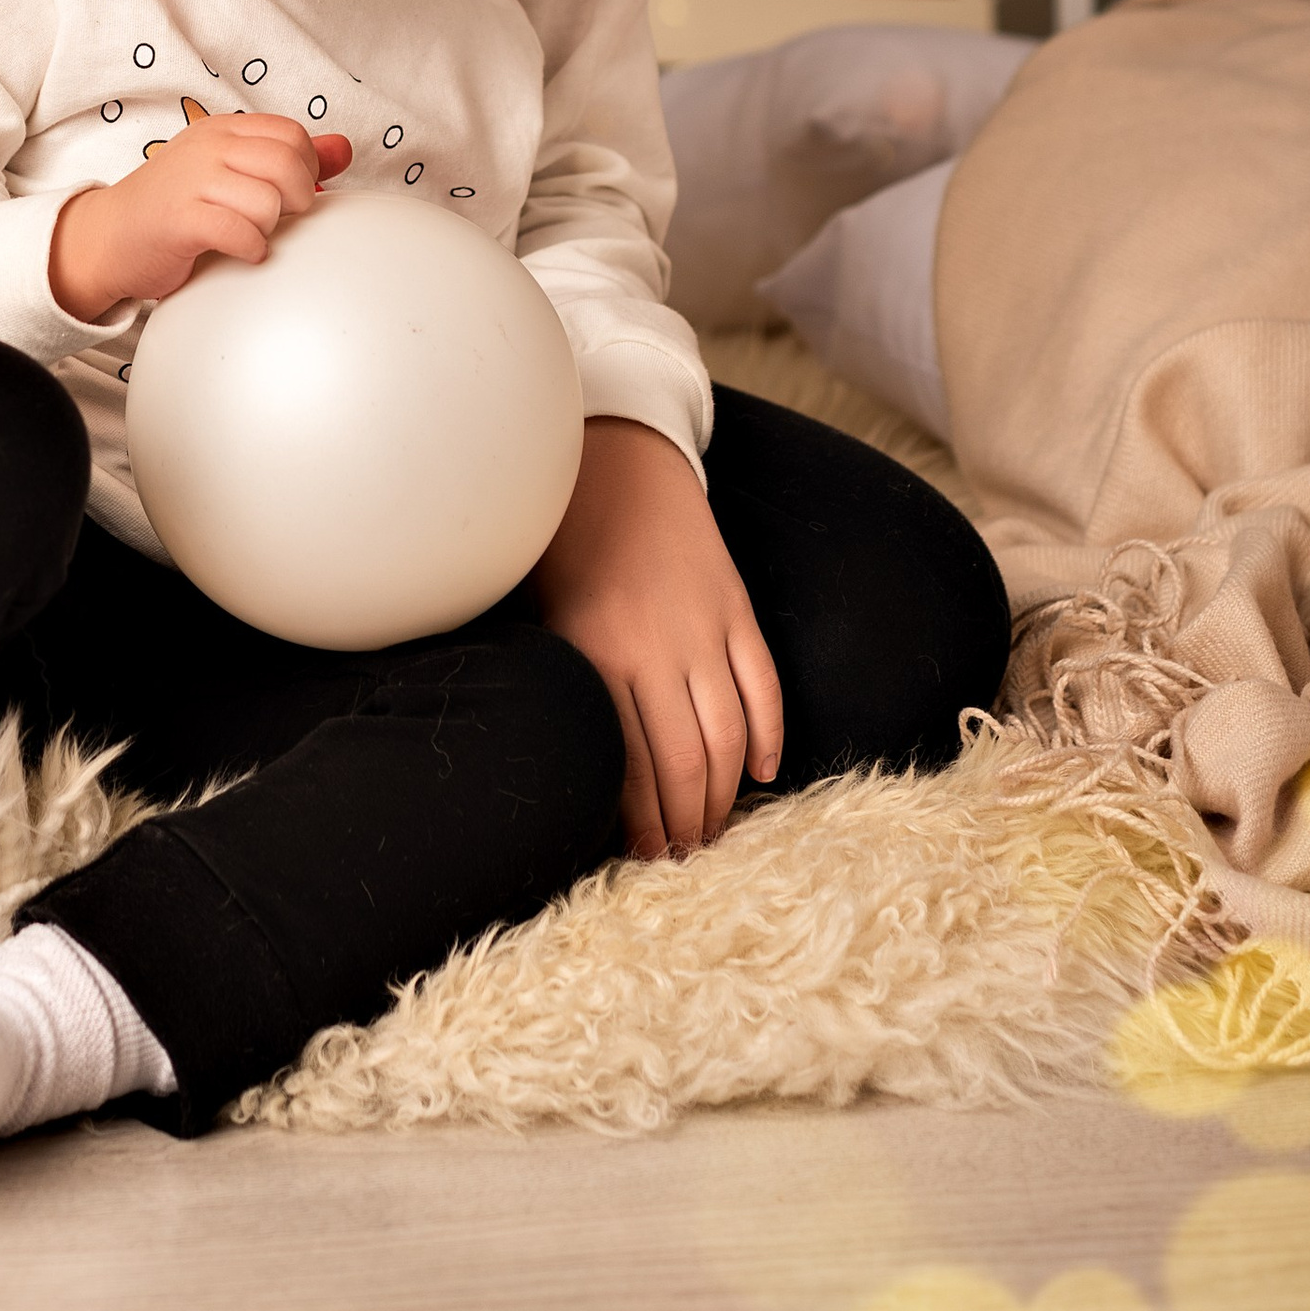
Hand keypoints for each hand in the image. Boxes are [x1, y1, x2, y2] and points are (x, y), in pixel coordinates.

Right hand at [49, 114, 351, 322]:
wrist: (108, 238)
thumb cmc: (175, 208)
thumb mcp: (230, 172)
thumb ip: (288, 160)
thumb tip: (344, 149)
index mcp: (222, 130)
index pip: (292, 135)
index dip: (306, 170)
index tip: (290, 195)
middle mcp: (207, 146)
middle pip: (288, 164)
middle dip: (296, 200)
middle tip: (276, 219)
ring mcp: (192, 180)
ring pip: (269, 201)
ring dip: (269, 229)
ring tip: (248, 234)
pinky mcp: (180, 218)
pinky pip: (240, 232)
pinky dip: (250, 248)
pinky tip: (240, 252)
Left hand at [530, 415, 784, 860]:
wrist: (612, 455)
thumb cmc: (560, 539)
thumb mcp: (541, 611)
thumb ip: (563, 681)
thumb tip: (572, 766)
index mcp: (594, 652)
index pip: (628, 763)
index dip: (639, 819)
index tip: (641, 854)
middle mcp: (653, 646)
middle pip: (684, 762)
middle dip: (686, 821)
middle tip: (682, 855)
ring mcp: (703, 626)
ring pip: (729, 735)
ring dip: (724, 793)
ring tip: (713, 828)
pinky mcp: (736, 606)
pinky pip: (764, 686)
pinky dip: (768, 736)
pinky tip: (759, 773)